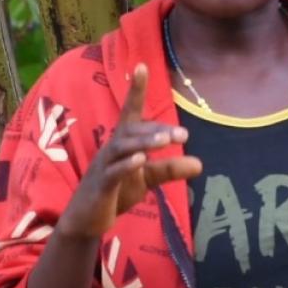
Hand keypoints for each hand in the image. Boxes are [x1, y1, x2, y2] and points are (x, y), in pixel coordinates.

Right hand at [57, 64, 201, 238]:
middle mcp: (111, 149)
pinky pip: (113, 172)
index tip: (141, 66)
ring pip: (122, 147)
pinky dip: (126, 165)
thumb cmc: (115, 192)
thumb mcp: (146, 178)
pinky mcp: (100, 186)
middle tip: (184, 134)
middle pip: (131, 130)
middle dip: (156, 130)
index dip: (135, 90)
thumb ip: (169, 169)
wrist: (86, 221)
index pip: (129, 112)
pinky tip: (140, 161)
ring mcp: (103, 166)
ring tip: (166, 141)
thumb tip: (200, 164)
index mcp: (122, 143)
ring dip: (144, 142)